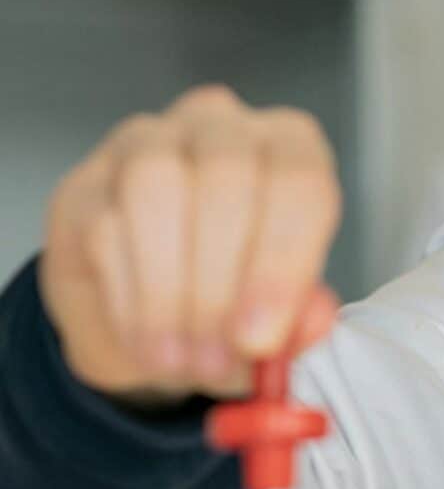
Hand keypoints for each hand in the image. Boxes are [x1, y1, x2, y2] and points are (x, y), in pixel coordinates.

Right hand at [39, 85, 341, 401]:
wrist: (157, 318)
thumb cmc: (238, 297)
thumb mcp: (281, 318)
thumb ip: (303, 319)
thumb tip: (311, 326)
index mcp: (290, 146)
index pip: (299, 180)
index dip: (282, 263)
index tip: (262, 338)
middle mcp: (222, 128)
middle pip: (226, 178)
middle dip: (220, 285)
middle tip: (217, 359)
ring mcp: (147, 144)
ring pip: (156, 190)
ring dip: (169, 292)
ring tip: (181, 360)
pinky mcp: (86, 182)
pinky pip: (103, 226)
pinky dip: (129, 300)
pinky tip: (147, 343)